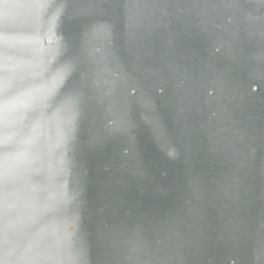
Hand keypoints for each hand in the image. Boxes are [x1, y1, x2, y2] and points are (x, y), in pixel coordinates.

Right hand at [77, 22, 179, 208]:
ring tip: (149, 183)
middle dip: (143, 189)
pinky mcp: (89, 142)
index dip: (152, 188)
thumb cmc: (126, 85)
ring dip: (131, 183)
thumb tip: (175, 158)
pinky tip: (132, 170)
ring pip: (113, 176)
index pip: (138, 174)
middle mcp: (105, 147)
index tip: (166, 193)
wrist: (97, 71)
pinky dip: (119, 173)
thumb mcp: (148, 107)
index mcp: (123, 138)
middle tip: (161, 192)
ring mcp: (94, 146)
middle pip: (125, 180)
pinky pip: (105, 166)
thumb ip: (160, 134)